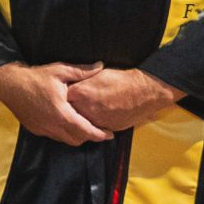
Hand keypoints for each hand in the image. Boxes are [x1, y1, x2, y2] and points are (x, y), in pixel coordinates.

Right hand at [0, 60, 109, 144]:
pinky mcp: (35, 128)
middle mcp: (52, 124)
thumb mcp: (60, 71)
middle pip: (77, 139)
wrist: (8, 84)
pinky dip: (63, 133)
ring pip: (64, 140)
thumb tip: (101, 66)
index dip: (99, 135)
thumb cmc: (35, 77)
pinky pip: (53, 136)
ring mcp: (42, 128)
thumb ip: (82, 71)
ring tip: (83, 127)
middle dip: (89, 137)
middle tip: (99, 130)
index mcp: (61, 112)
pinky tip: (65, 123)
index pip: (85, 130)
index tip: (109, 135)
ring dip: (76, 136)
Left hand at [65, 66, 180, 133]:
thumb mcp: (96, 75)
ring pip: (79, 124)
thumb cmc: (122, 80)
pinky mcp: (105, 128)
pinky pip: (93, 129)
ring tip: (81, 115)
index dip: (60, 97)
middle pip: (67, 113)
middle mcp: (83, 108)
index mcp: (79, 93)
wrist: (144, 92)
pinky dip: (92, 126)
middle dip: (67, 111)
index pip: (61, 97)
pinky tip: (94, 120)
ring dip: (78, 121)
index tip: (59, 97)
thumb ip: (81, 79)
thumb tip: (70, 83)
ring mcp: (94, 120)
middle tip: (68, 109)